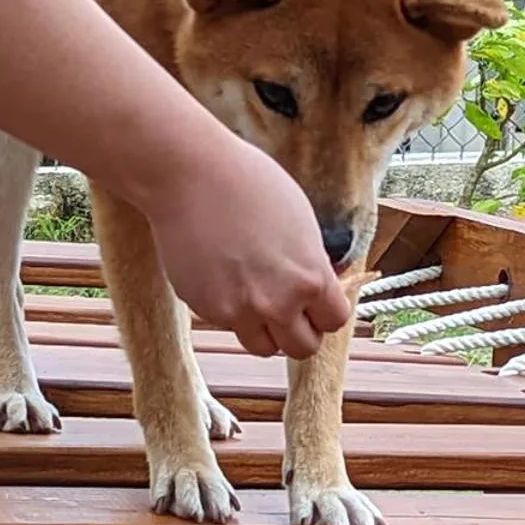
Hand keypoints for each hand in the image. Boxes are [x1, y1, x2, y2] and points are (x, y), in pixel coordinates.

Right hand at [146, 135, 351, 358]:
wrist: (190, 175)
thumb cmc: (249, 184)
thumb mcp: (301, 221)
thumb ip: (313, 263)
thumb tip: (323, 284)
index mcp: (310, 279)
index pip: (335, 321)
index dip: (326, 310)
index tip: (318, 301)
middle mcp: (277, 304)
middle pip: (303, 348)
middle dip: (301, 329)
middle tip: (292, 307)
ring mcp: (238, 312)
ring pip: (264, 347)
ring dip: (267, 330)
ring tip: (259, 300)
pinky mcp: (205, 310)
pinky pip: (230, 326)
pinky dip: (233, 312)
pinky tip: (227, 277)